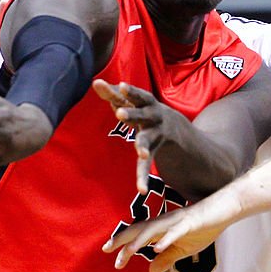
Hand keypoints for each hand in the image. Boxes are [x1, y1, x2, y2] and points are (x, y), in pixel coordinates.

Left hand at [93, 79, 183, 194]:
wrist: (175, 128)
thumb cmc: (146, 111)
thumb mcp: (133, 102)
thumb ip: (114, 94)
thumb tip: (95, 81)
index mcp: (147, 104)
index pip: (136, 95)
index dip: (130, 90)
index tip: (120, 85)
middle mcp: (153, 118)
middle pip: (142, 115)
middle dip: (132, 113)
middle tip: (119, 113)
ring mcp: (154, 135)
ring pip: (147, 140)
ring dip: (143, 145)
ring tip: (142, 152)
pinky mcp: (152, 152)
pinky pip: (146, 165)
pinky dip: (143, 177)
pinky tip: (141, 190)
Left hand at [102, 184, 242, 271]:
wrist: (224, 211)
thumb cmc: (202, 227)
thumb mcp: (182, 249)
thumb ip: (166, 259)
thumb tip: (150, 271)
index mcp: (161, 228)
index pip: (137, 235)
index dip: (122, 243)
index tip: (107, 252)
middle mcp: (164, 222)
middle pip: (139, 230)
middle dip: (122, 239)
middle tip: (106, 250)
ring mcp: (176, 222)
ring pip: (153, 230)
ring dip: (139, 241)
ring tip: (127, 253)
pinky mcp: (190, 223)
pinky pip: (176, 232)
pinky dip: (166, 240)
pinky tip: (158, 249)